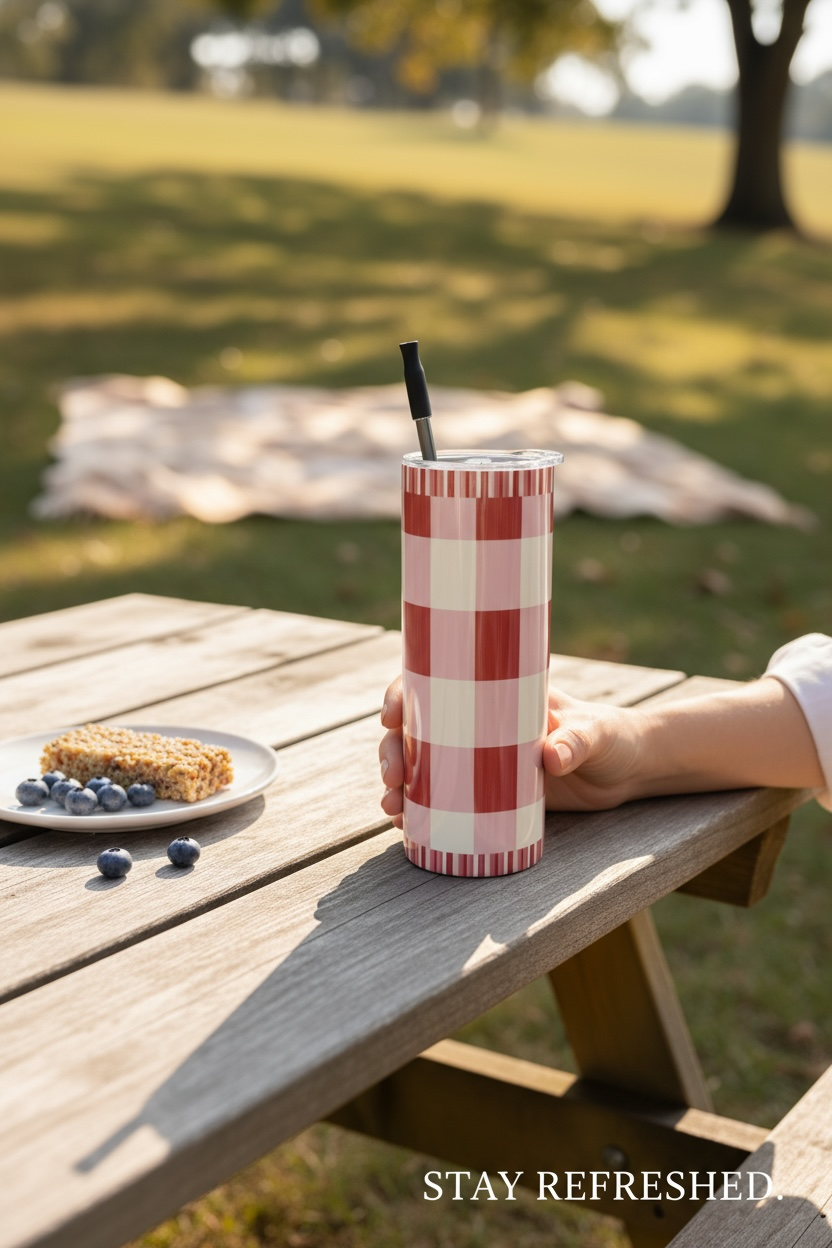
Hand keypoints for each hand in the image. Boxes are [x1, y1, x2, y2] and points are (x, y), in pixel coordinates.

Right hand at [378, 677, 643, 823]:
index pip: (434, 681)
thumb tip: (550, 758)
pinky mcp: (488, 792)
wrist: (628, 770)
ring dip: (399, 784)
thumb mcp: (594, 734)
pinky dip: (419, 809)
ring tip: (393, 809)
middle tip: (392, 777)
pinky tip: (405, 825)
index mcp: (493, 689)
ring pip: (422, 765)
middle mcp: (477, 722)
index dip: (402, 694)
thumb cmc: (611, 737)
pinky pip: (443, 797)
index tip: (390, 717)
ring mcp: (478, 758)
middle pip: (416, 728)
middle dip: (392, 750)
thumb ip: (575, 742)